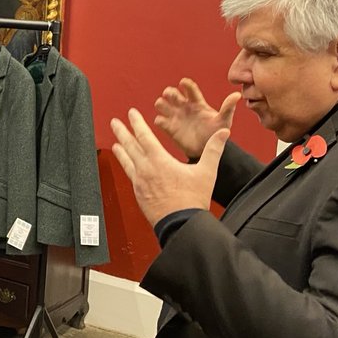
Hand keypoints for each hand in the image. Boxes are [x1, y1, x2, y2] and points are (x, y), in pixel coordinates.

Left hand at [111, 108, 229, 226]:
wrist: (181, 224)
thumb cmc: (193, 200)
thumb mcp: (207, 172)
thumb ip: (214, 150)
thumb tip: (223, 133)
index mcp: (160, 161)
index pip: (144, 136)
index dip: (137, 123)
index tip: (131, 113)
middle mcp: (146, 169)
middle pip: (130, 146)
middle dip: (122, 132)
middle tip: (114, 122)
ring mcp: (140, 182)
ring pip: (126, 160)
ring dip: (120, 149)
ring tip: (115, 142)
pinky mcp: (139, 193)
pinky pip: (129, 175)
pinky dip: (125, 166)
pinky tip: (126, 165)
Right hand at [153, 78, 239, 159]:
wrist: (207, 151)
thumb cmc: (216, 133)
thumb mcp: (224, 120)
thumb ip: (228, 108)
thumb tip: (237, 95)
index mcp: (196, 103)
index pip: (189, 88)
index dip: (185, 84)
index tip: (183, 83)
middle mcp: (184, 107)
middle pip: (171, 93)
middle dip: (169, 92)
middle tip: (171, 97)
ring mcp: (175, 116)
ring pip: (161, 104)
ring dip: (161, 104)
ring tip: (166, 109)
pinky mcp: (169, 127)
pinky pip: (158, 120)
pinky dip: (159, 120)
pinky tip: (165, 123)